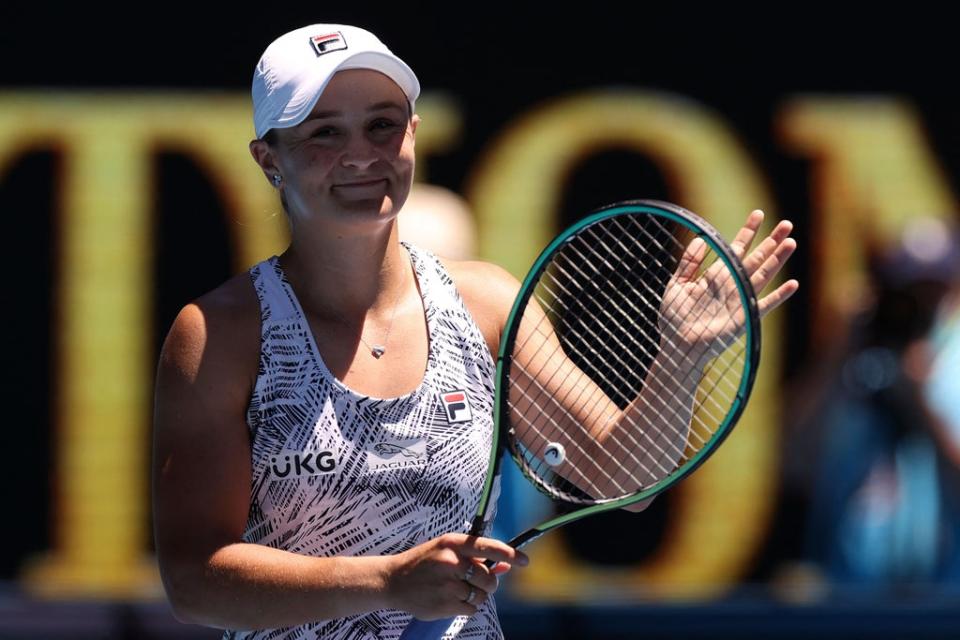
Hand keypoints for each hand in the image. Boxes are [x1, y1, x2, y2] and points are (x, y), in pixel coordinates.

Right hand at [387, 533, 527, 619]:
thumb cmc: (423, 562)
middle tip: (475, 581)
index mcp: (453, 543)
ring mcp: (447, 585)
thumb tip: (505, 566)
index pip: (489, 547)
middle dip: (488, 583)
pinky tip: (448, 599)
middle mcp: (451, 562)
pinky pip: (470, 610)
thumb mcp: (447, 550)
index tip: (525, 560)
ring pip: (481, 596)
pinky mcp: (444, 604)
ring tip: (457, 590)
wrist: (392, 580)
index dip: (510, 554)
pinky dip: (465, 607)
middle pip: (489, 578)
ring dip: (475, 596)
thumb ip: (476, 556)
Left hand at [660, 209, 798, 354]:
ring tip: (791, 242)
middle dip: (771, 241)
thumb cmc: (674, 318)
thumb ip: (689, 263)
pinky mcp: (745, 318)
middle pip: (756, 258)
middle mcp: (732, 285)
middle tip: (786, 224)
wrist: (677, 346)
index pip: (737, 248)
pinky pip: (765, 305)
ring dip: (778, 260)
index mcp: (717, 275)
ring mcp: (740, 301)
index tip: (759, 214)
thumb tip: (702, 239)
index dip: (748, 231)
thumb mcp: (676, 285)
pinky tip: (793, 284)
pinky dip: (779, 296)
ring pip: (763, 276)